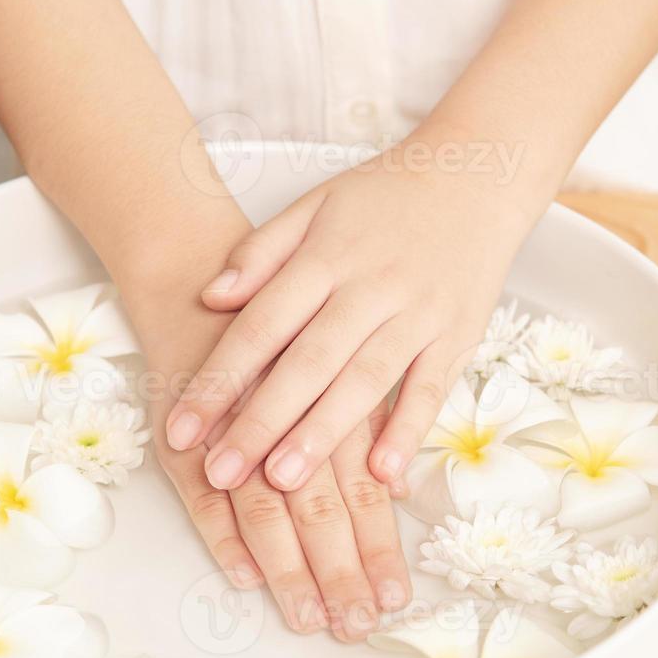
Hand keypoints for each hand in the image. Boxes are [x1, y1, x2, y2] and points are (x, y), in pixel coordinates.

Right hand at [118, 272, 410, 640]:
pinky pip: (200, 491)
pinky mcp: (185, 432)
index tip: (394, 600)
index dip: (379, 546)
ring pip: (267, 506)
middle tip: (356, 625)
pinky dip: (222, 535)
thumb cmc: (283, 318)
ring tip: (308, 617)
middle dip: (340, 571)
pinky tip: (245, 577)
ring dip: (288, 567)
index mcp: (333, 398)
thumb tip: (396, 485)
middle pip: (320, 506)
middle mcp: (287, 419)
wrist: (197, 271)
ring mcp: (231, 427)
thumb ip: (370, 410)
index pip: (364, 488)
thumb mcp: (338, 350)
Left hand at [163, 149, 542, 492]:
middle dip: (259, 421)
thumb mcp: (315, 206)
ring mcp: (418, 314)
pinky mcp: (458, 336)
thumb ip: (261, 253)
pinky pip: (431, 390)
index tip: (180, 429)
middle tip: (222, 472)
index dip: (218, 379)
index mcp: (326, 257)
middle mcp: (370, 288)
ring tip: (283, 481)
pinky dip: (408, 431)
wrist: (477, 176)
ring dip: (323, 434)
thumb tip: (210, 297)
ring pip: (364, 381)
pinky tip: (381, 473)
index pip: (260, 326)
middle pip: (306, 363)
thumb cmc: (385, 198)